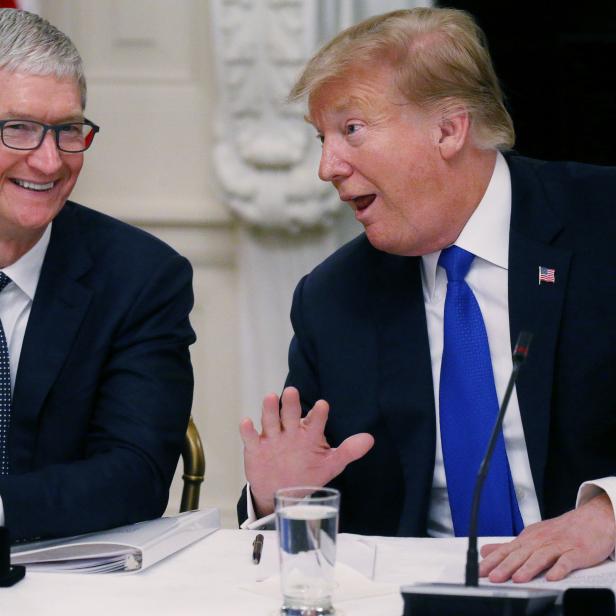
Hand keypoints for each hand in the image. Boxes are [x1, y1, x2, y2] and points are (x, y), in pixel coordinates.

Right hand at [239, 386, 373, 515]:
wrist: (282, 493)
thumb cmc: (307, 473)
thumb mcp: (329, 464)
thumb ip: (348, 451)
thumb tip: (370, 439)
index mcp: (309, 434)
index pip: (315, 421)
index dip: (318, 414)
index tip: (322, 406)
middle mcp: (290, 432)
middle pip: (290, 415)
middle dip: (290, 404)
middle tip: (292, 391)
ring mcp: (272, 439)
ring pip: (270, 421)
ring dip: (269, 410)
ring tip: (270, 397)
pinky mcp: (256, 449)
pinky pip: (251, 438)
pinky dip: (248, 430)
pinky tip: (247, 422)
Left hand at [479, 493, 615, 582]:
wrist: (590, 520)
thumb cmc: (559, 532)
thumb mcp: (531, 536)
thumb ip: (508, 546)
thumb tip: (485, 551)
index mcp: (528, 539)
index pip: (506, 550)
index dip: (493, 561)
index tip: (480, 571)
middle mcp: (540, 541)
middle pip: (521, 554)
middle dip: (506, 566)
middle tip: (494, 577)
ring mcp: (558, 546)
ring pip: (541, 557)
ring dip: (528, 568)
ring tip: (517, 579)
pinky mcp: (576, 551)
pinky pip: (567, 561)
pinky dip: (559, 569)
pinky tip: (552, 577)